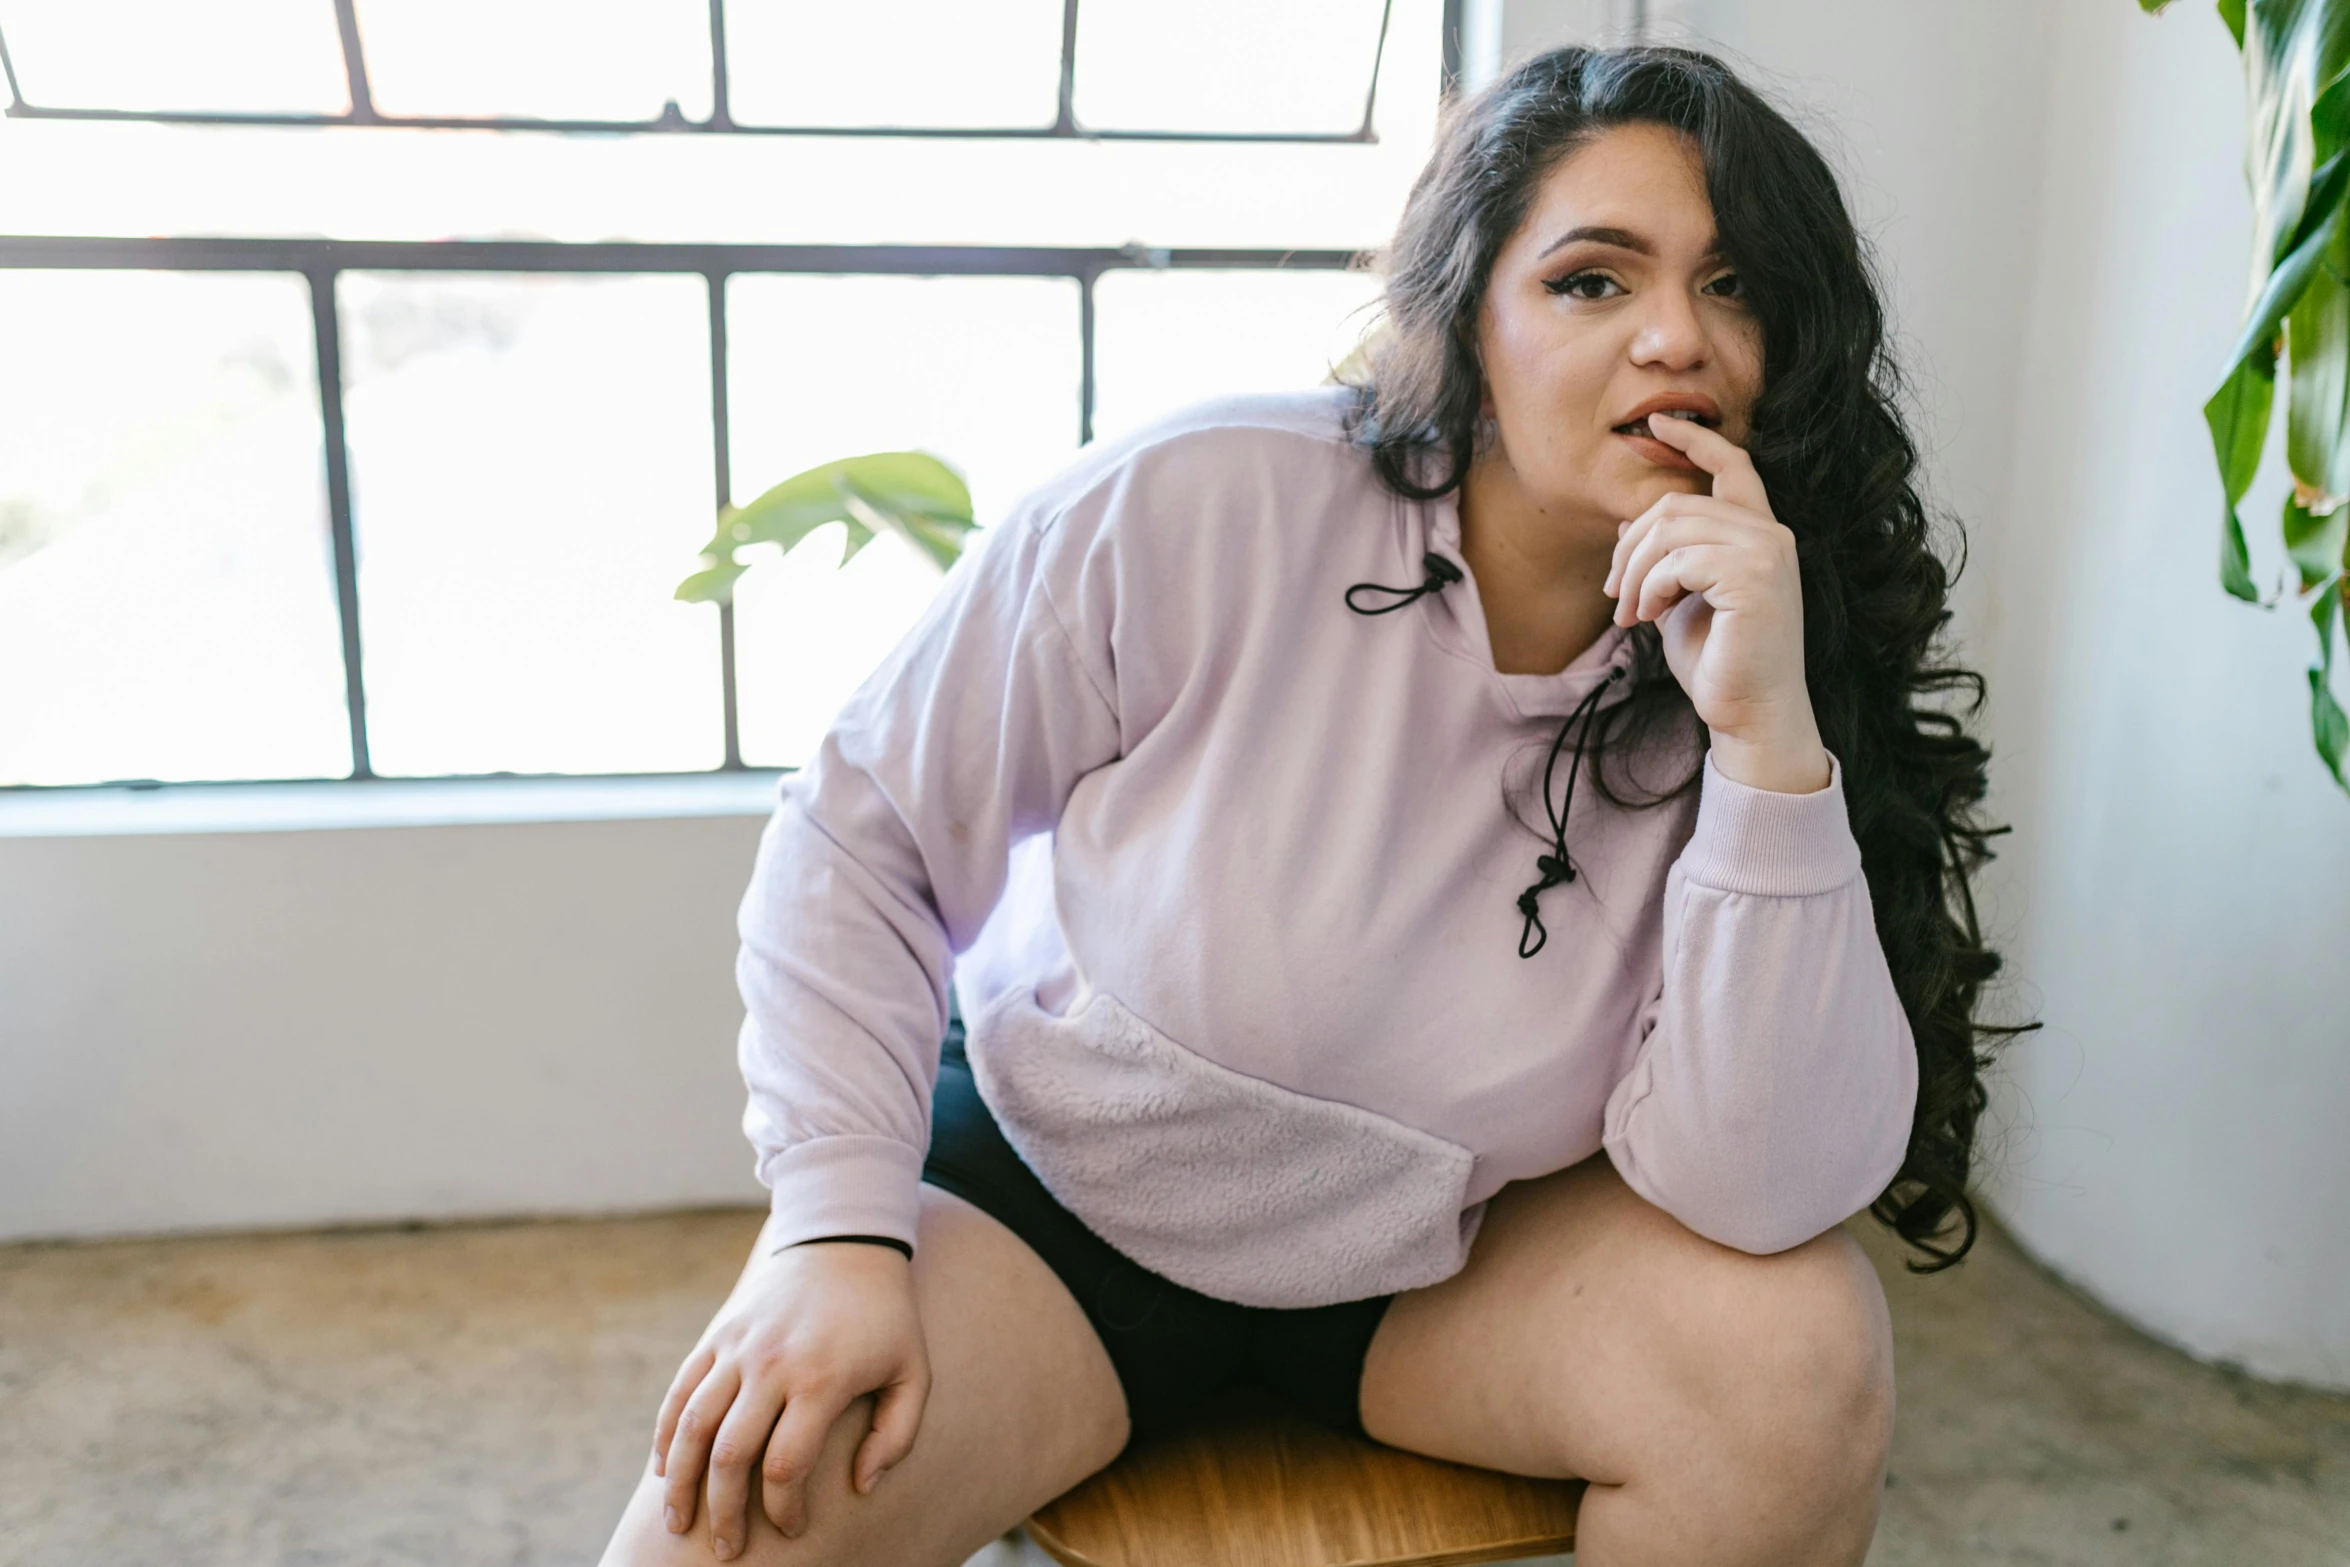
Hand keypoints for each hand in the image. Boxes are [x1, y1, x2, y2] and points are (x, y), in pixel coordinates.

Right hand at [653, 1238, 928, 1559]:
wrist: (844, 1241)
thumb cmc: (886, 1317)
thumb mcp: (913, 1372)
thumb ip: (895, 1435)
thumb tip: (862, 1487)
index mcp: (820, 1380)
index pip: (785, 1465)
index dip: (784, 1509)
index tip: (792, 1528)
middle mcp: (771, 1365)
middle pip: (730, 1457)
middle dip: (724, 1513)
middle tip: (727, 1549)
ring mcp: (738, 1349)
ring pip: (692, 1427)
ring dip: (679, 1483)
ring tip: (677, 1523)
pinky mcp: (718, 1336)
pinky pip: (680, 1393)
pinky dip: (666, 1435)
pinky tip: (663, 1470)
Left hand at [1602, 414, 1830, 794]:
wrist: (1748, 712)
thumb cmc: (1717, 661)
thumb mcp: (1680, 600)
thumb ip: (1665, 560)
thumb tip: (1629, 526)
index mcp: (1759, 533)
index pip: (1734, 465)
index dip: (1695, 440)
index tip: (1656, 424)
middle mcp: (1771, 534)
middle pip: (1677, 503)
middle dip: (1630, 547)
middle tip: (1612, 594)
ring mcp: (1767, 552)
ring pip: (1671, 529)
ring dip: (1634, 572)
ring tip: (1628, 611)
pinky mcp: (1754, 577)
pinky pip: (1678, 560)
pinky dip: (1650, 587)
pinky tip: (1647, 616)